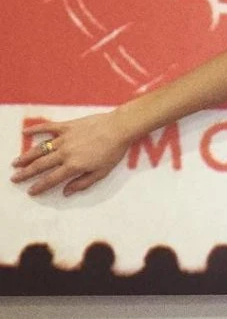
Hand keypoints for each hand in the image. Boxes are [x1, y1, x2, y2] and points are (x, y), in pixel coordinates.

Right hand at [10, 112, 130, 195]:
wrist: (119, 128)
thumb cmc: (113, 151)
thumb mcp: (102, 172)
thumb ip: (83, 183)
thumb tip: (66, 192)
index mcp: (73, 166)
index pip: (51, 179)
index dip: (39, 186)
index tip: (30, 191)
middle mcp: (65, 153)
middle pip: (41, 165)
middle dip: (26, 173)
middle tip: (14, 178)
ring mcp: (64, 138)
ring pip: (40, 149)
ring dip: (26, 156)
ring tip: (16, 163)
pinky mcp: (67, 126)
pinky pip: (48, 127)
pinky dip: (35, 129)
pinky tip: (24, 132)